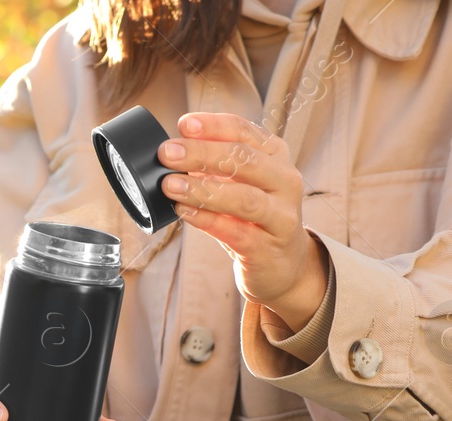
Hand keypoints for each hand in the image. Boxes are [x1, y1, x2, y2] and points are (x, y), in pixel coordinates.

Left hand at [156, 112, 329, 332]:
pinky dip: (207, 220)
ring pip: (243, 198)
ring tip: (170, 185)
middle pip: (243, 160)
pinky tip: (184, 212)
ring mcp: (281, 215)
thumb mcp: (239, 184)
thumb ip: (213, 166)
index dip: (213, 125)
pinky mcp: (268, 247)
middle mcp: (285, 180)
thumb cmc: (253, 218)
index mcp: (275, 155)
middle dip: (201, 153)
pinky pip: (236, 231)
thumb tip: (172, 151)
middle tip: (167, 153)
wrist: (282, 265)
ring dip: (202, 189)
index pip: (244, 131)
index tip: (183, 124)